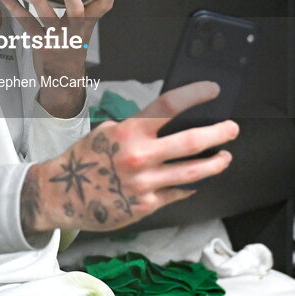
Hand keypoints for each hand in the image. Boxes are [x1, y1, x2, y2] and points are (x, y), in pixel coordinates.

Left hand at [0, 0, 118, 116]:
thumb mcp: (82, 29)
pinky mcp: (40, 44)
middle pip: (76, 12)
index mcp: (86, 25)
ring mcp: (57, 39)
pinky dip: (14, 7)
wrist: (63, 80)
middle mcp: (74, 31)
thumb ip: (81, 8)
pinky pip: (26, 23)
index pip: (103, 7)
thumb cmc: (71, 47)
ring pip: (48, 16)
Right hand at [20, 81, 238, 233]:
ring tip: (225, 156)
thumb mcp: (107, 132)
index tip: (212, 90)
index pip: (168, 106)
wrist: (62, 194)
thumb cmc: (85, 159)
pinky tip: (196, 181)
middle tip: (232, 128)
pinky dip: (189, 185)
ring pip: (192, 172)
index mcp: (129, 131)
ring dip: (214, 163)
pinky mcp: (146, 205)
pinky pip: (177, 192)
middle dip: (218, 133)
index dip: (194, 95)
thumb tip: (168, 121)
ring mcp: (144, 182)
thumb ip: (137, 127)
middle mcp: (139, 155)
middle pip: (190, 141)